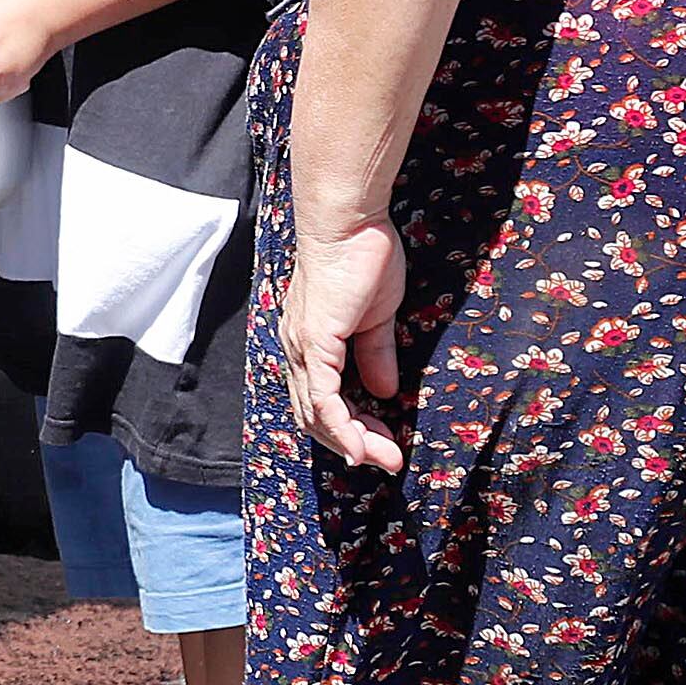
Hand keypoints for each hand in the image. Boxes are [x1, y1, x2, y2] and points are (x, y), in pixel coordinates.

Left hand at [279, 214, 409, 471]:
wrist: (348, 223)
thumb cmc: (361, 258)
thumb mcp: (375, 318)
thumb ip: (375, 355)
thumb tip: (384, 392)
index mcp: (308, 345)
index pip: (320, 403)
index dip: (350, 429)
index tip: (382, 445)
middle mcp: (296, 352)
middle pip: (315, 418)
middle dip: (353, 444)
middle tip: (389, 460)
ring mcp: (301, 349)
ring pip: (317, 415)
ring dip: (353, 442)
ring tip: (387, 458)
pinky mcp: (313, 342)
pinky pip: (323, 398)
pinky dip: (342, 428)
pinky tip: (361, 449)